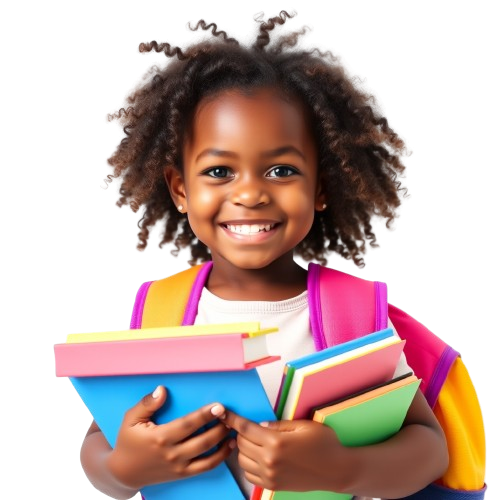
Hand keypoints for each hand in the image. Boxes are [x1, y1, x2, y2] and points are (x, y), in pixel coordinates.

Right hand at [108, 386, 233, 488]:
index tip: (219, 406)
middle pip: (203, 441)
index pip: (188, 425)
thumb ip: (147, 404)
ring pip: (208, 456)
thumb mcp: (131, 419)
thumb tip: (162, 390)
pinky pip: (206, 467)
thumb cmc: (128, 442)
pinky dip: (221, 457)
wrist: (124, 472)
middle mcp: (172, 454)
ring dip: (223, 442)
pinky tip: (229, 445)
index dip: (205, 415)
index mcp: (160, 438)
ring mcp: (179, 466)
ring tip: (233, 428)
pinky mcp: (183, 474)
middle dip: (219, 427)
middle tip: (231, 415)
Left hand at [220, 410, 346, 492]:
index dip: (232, 419)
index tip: (223, 413)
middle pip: (241, 443)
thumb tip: (259, 425)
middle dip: (240, 433)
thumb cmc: (324, 444)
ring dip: (243, 448)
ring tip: (253, 442)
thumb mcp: (303, 425)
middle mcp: (270, 460)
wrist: (337, 470)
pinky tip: (258, 456)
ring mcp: (270, 475)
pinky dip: (248, 464)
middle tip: (248, 427)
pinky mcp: (273, 485)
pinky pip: (249, 474)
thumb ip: (277, 424)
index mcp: (276, 442)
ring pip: (242, 459)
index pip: (246, 428)